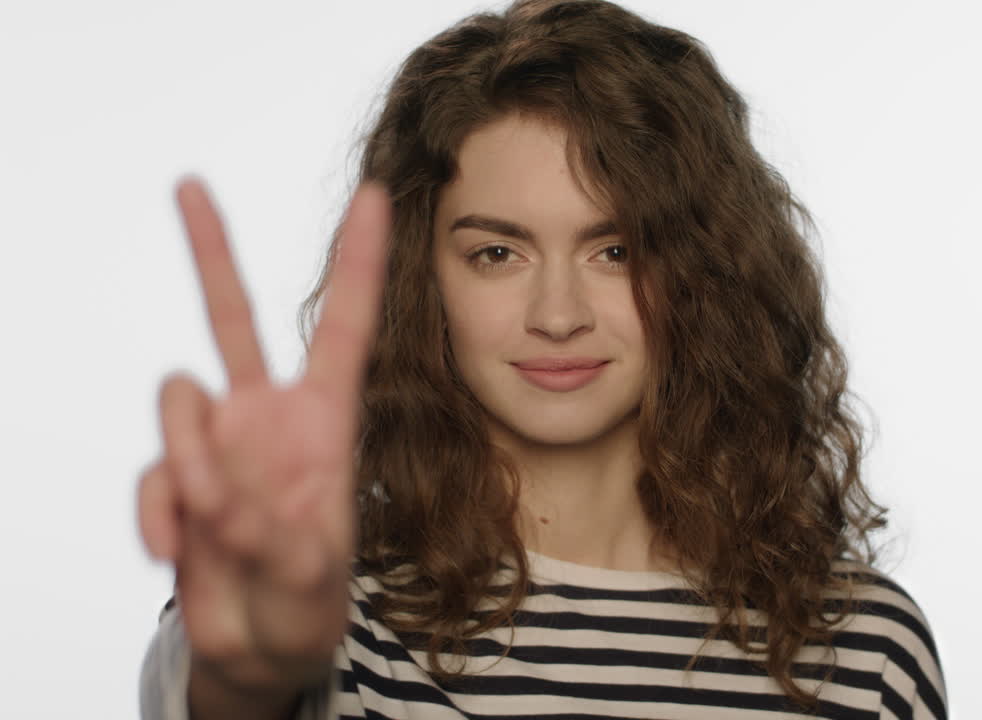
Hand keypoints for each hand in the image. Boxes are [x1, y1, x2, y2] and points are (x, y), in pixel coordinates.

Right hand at [136, 177, 388, 693]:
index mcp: (327, 420)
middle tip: (188, 183)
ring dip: (195, 466)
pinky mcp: (174, 475)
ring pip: (178, 397)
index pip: (346, 326)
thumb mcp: (315, 580)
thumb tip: (219, 501)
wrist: (259, 642)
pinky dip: (160, 515)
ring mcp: (215, 442)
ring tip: (223, 528)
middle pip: (232, 317)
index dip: (358, 264)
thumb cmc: (306, 602)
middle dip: (210, 249)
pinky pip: (153, 473)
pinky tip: (178, 551)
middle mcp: (267, 416)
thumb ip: (274, 539)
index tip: (375, 197)